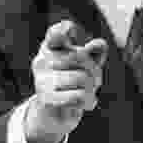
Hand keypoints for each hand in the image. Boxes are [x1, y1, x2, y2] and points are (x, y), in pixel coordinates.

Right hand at [24, 20, 107, 142]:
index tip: (69, 27)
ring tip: (89, 92)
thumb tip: (100, 44)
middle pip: (80, 56)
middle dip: (95, 70)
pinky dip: (89, 100)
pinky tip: (87, 103)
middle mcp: (42, 61)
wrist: (55, 115)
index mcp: (51, 48)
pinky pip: (78, 96)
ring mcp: (42, 80)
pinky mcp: (46, 99)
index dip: (62, 29)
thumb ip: (94, 53)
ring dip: (92, 88)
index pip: (55, 35)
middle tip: (96, 80)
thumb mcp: (86, 66)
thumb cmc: (73, 84)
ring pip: (81, 78)